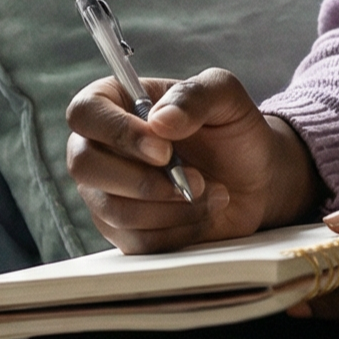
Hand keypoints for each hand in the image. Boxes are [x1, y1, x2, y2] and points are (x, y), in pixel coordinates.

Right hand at [66, 69, 321, 253]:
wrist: (253, 177)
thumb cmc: (231, 129)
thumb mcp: (224, 97)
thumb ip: (194, 96)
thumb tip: (160, 120)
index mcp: (114, 102)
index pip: (85, 112)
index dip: (119, 132)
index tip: (164, 150)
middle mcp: (99, 148)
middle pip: (84, 166)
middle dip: (144, 180)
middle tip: (196, 179)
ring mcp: (105, 193)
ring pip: (114, 210)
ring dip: (171, 207)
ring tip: (211, 192)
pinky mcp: (122, 232)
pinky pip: (136, 242)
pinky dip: (178, 231)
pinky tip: (204, 213)